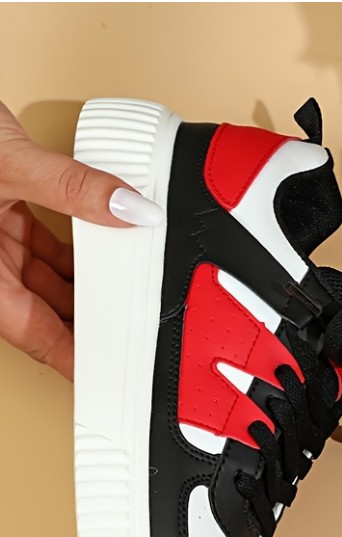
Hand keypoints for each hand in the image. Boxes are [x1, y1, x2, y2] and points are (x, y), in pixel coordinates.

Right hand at [0, 101, 162, 379]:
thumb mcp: (7, 162)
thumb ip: (73, 188)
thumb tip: (128, 209)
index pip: (33, 334)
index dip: (70, 358)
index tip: (105, 373)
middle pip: (42, 311)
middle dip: (86, 323)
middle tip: (133, 334)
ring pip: (44, 279)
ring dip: (84, 284)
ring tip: (129, 294)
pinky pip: (40, 247)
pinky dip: (73, 251)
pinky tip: (107, 251)